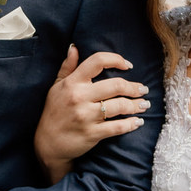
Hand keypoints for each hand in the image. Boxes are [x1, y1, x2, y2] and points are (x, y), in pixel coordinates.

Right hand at [33, 46, 149, 181]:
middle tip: (143, 89)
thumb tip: (74, 47)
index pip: (97, 61)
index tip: (128, 66)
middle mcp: (79, 97)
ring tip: (144, 104)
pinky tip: (138, 122)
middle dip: (134, 87)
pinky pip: (117, 127)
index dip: (116, 60)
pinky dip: (131, 124)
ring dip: (137, 105)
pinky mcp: (92, 134)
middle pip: (116, 85)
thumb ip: (67, 67)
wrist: (46, 143)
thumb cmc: (53, 112)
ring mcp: (86, 116)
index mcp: (72, 83)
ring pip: (120, 106)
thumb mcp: (56, 87)